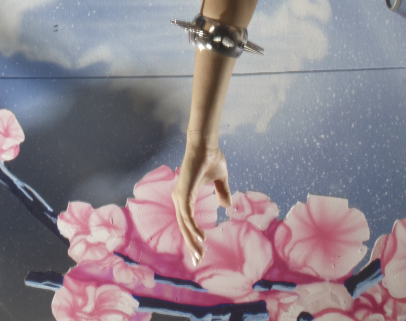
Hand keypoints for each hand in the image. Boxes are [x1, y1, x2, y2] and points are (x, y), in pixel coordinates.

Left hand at [172, 139, 229, 263]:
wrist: (206, 145)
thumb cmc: (211, 158)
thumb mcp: (220, 179)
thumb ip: (222, 191)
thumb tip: (226, 205)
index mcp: (186, 196)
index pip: (187, 222)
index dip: (193, 237)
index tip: (201, 251)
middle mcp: (180, 199)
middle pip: (183, 227)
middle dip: (191, 245)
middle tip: (198, 260)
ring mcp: (180, 197)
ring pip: (184, 225)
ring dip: (192, 240)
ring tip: (200, 253)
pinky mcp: (183, 194)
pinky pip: (186, 216)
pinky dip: (193, 228)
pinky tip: (201, 238)